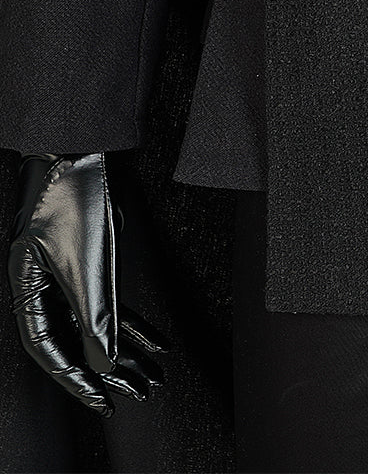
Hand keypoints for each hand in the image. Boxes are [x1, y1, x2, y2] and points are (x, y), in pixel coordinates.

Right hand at [7, 152, 166, 416]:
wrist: (81, 147)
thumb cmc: (73, 198)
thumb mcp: (87, 262)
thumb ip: (96, 314)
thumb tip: (106, 361)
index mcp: (28, 290)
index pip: (50, 350)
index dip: (77, 380)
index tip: (106, 402)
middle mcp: (45, 286)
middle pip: (78, 340)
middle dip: (111, 369)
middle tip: (141, 393)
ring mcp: (70, 272)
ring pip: (100, 322)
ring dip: (128, 349)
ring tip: (154, 375)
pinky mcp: (93, 259)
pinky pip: (114, 300)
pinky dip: (136, 321)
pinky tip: (157, 339)